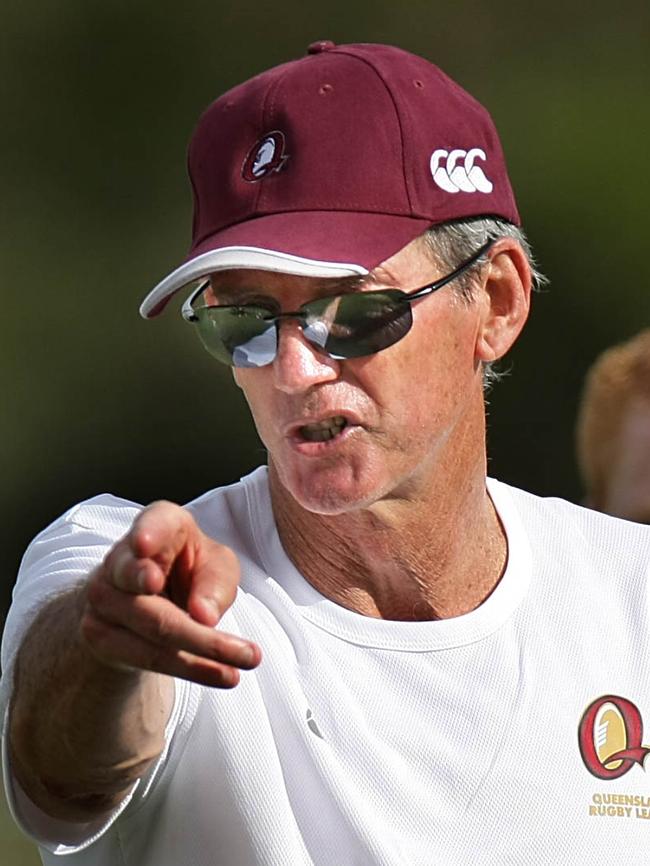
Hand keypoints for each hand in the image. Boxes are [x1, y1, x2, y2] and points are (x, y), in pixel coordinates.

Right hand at [80, 501, 260, 687]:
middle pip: (152, 589)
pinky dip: (191, 667)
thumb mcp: (215, 566)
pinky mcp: (100, 635)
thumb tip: (204, 616)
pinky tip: (224, 674)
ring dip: (203, 649)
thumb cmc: (190, 570)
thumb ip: (215, 582)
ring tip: (244, 660)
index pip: (152, 524)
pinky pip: (148, 656)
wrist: (147, 599)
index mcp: (157, 525)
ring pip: (154, 628)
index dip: (147, 533)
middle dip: (193, 618)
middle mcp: (120, 558)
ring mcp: (104, 597)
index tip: (144, 545)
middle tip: (230, 636)